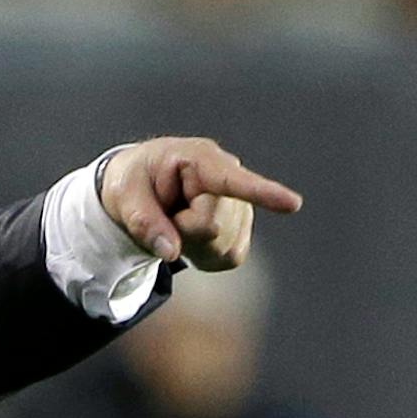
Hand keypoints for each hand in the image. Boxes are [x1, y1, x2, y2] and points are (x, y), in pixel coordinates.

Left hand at [100, 137, 302, 271]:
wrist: (143, 186)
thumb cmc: (134, 181)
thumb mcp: (123, 195)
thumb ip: (143, 222)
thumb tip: (170, 252)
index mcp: (199, 159)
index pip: (232, 181)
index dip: (262, 193)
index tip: (293, 204)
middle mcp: (229, 179)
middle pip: (212, 226)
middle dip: (182, 229)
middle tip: (164, 212)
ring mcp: (240, 206)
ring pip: (222, 246)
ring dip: (191, 244)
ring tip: (177, 219)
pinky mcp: (241, 230)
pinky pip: (228, 258)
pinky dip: (203, 256)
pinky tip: (191, 236)